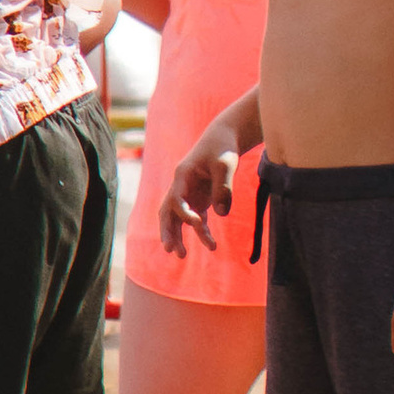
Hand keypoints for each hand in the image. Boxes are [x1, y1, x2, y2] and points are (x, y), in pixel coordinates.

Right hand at [159, 132, 236, 258]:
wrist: (225, 137)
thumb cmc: (223, 148)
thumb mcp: (226, 164)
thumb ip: (223, 188)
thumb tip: (221, 214)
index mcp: (182, 175)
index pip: (175, 198)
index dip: (183, 213)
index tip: (197, 223)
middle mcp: (181, 186)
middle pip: (167, 211)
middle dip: (167, 230)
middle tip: (169, 250)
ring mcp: (190, 193)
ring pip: (178, 218)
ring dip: (179, 236)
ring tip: (182, 256)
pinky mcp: (200, 198)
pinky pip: (197, 219)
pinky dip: (201, 232)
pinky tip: (211, 245)